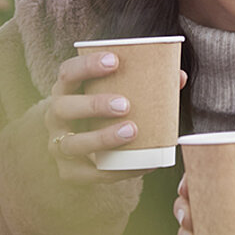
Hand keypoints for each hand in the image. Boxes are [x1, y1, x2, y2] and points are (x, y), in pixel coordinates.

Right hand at [43, 51, 186, 184]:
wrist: (82, 149)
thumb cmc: (103, 113)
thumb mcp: (115, 95)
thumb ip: (143, 84)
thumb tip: (179, 76)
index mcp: (65, 91)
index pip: (68, 73)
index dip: (87, 65)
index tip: (115, 60)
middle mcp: (54, 117)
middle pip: (64, 107)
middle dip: (93, 105)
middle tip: (125, 104)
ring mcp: (57, 146)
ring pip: (72, 143)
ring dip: (102, 138)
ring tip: (131, 131)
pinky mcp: (68, 172)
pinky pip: (89, 174)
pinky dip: (115, 170)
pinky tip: (140, 165)